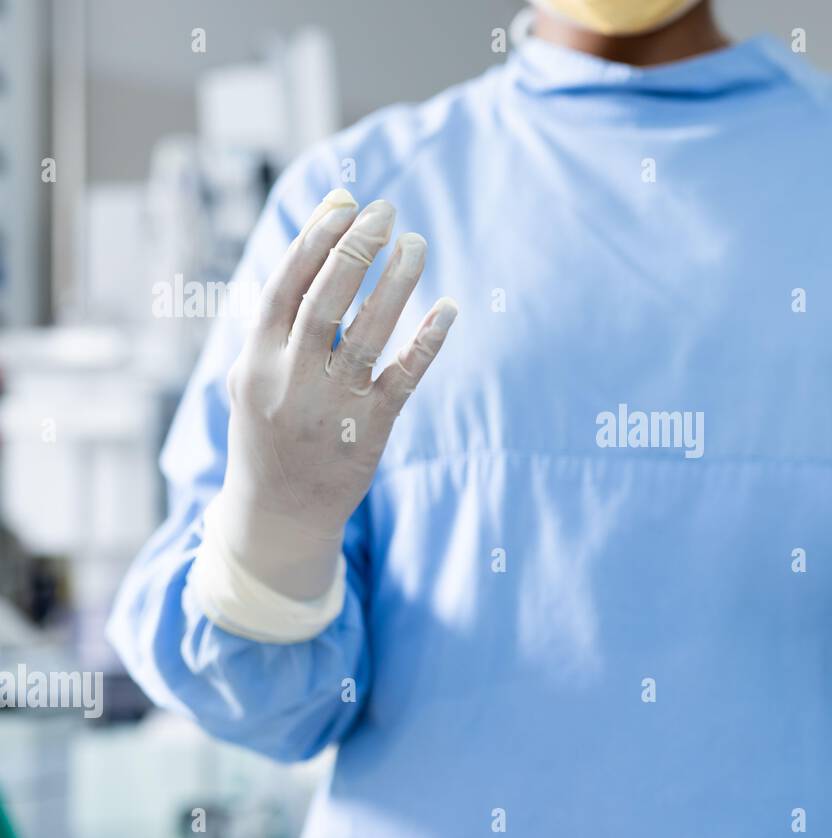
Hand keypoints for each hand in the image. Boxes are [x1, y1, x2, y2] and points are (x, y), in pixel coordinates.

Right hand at [217, 189, 457, 598]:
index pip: (285, 285)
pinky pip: (403, 378)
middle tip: (387, 212)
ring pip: (367, 334)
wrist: (279, 511)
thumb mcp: (254, 372)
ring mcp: (330, 407)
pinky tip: (448, 308)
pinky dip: (427, 341)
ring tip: (417, 244)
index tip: (346, 202)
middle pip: (325, 301)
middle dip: (356, 250)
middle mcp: (290, 380)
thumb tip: (323, 237)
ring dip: (395, 284)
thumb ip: (281, 315)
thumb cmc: (270, 423)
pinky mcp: (369, 430)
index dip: (316, 239)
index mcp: (254, 359)